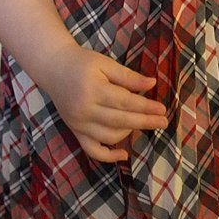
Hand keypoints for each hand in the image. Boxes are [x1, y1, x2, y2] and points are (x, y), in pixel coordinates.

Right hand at [42, 45, 169, 162]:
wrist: (54, 68)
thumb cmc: (83, 62)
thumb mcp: (106, 63)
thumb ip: (129, 76)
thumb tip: (152, 83)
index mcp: (93, 90)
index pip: (125, 102)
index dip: (145, 107)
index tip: (162, 109)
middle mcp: (84, 110)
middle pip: (120, 121)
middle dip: (144, 122)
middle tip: (164, 121)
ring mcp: (78, 123)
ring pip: (109, 136)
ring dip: (130, 133)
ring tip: (144, 123)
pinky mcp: (75, 131)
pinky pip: (91, 150)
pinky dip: (108, 156)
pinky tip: (124, 155)